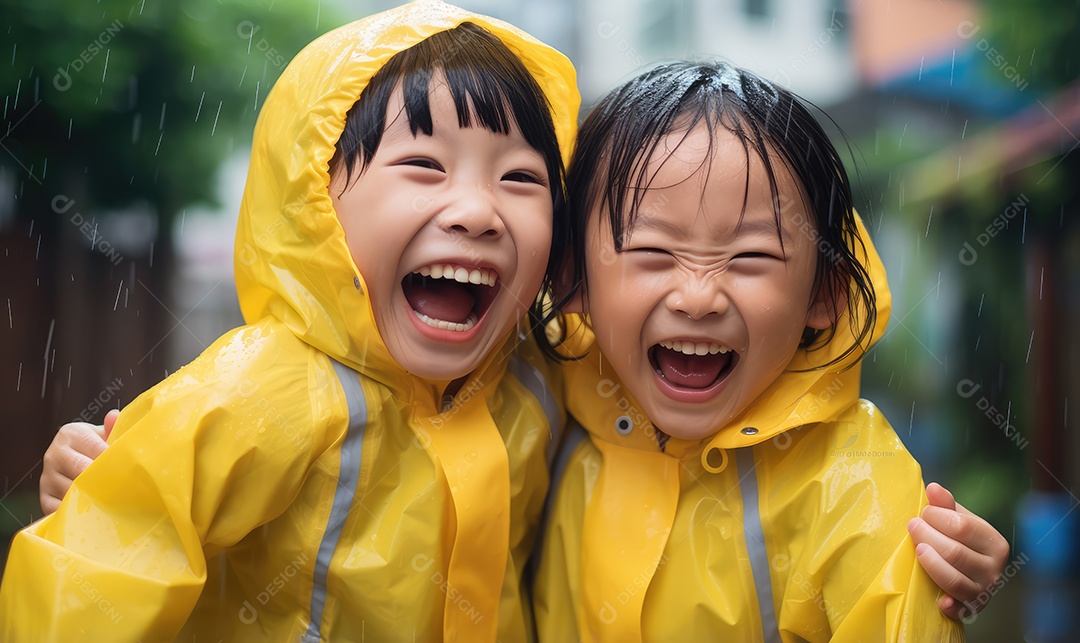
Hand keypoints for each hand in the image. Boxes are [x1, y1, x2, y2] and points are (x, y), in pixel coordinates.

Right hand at [39, 409, 117, 514]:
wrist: (73, 456)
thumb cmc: (94, 446)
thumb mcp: (104, 434)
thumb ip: (112, 427)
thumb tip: (114, 416)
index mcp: (70, 434)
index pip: (97, 449)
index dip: (115, 461)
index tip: (131, 470)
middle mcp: (54, 454)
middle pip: (83, 472)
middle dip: (105, 481)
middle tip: (125, 490)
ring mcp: (46, 477)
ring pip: (72, 492)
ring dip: (92, 499)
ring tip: (113, 502)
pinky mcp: (44, 497)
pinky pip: (60, 509)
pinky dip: (76, 513)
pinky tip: (92, 512)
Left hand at [908, 482, 1009, 620]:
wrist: (972, 575)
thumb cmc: (961, 541)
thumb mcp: (958, 520)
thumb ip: (946, 505)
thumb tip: (933, 488)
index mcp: (994, 542)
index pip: (962, 527)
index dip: (936, 517)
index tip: (923, 513)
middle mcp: (994, 568)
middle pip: (955, 553)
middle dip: (927, 537)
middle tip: (912, 527)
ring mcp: (984, 590)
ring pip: (954, 580)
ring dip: (931, 564)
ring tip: (918, 549)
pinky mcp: (971, 609)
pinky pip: (959, 608)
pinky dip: (950, 606)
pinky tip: (939, 600)